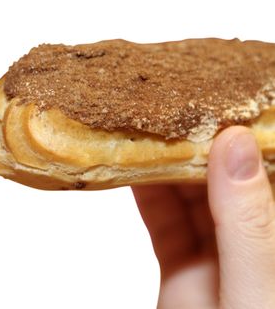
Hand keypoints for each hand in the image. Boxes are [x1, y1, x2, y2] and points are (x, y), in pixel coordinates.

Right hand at [132, 126, 274, 307]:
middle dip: (197, 146)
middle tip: (170, 109)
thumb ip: (246, 222)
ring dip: (166, 166)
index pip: (266, 174)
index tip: (218, 103)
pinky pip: (164, 225)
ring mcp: (215, 259)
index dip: (244, 139)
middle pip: (225, 182)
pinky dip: (147, 197)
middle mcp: (252, 245)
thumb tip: (234, 144)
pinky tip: (132, 170)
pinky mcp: (180, 272)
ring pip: (191, 200)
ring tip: (145, 129)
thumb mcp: (256, 289)